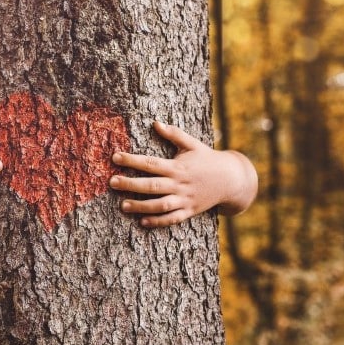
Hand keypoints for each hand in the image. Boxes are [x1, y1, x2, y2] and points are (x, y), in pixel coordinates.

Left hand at [109, 121, 256, 227]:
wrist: (231, 179)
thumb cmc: (208, 159)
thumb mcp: (192, 144)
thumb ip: (174, 134)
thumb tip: (155, 123)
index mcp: (177, 166)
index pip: (150, 163)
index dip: (131, 160)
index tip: (115, 157)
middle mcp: (179, 184)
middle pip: (151, 185)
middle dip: (130, 184)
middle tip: (112, 182)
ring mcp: (185, 199)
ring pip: (160, 205)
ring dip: (141, 206)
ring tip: (123, 206)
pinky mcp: (189, 211)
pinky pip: (172, 219)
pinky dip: (158, 221)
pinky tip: (143, 221)